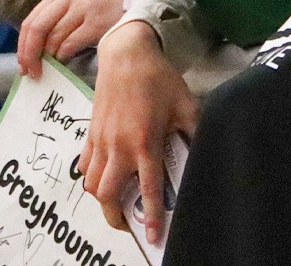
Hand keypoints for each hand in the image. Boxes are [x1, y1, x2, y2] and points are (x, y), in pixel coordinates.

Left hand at [16, 0, 124, 76]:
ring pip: (53, 37)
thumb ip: (53, 24)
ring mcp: (83, 8)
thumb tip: (29, 54)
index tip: (22, 66)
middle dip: (30, 54)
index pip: (31, 20)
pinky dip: (63, 56)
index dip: (22, 46)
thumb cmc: (98, 16)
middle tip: (31, 73)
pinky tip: (64, 62)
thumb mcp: (73, 11)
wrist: (132, 9)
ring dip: (48, 58)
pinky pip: (70, 44)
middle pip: (37, 28)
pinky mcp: (96, 23)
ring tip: (49, 69)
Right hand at [80, 21, 197, 241]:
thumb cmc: (158, 78)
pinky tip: (104, 178)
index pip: (147, 189)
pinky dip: (91, 178)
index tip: (153, 237)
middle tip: (129, 225)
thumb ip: (195, 132)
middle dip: (115, 217)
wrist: (126, 53)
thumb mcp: (186, 105)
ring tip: (115, 205)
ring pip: (91, 183)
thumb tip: (206, 152)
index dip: (151, 217)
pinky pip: (84, 164)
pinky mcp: (91, 132)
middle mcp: (119, 146)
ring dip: (102, 200)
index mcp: (145, 142)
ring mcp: (102, 140)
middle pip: (106, 195)